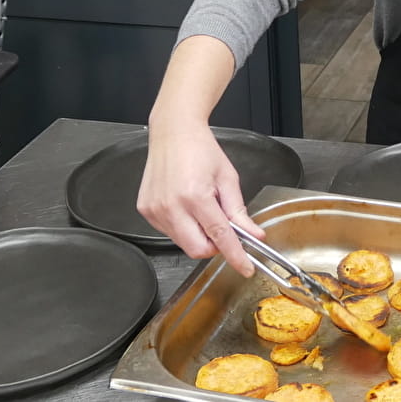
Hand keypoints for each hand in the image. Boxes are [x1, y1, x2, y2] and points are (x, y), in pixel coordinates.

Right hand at [136, 121, 264, 276]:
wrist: (173, 133)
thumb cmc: (201, 149)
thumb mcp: (228, 178)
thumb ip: (239, 211)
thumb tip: (254, 234)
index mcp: (195, 196)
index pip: (220, 236)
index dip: (235, 255)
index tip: (245, 268)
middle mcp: (171, 205)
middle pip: (198, 250)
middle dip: (214, 246)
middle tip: (221, 229)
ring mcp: (155, 210)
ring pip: (183, 243)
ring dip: (198, 235)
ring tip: (200, 208)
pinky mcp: (146, 210)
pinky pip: (169, 232)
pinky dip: (182, 227)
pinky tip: (184, 206)